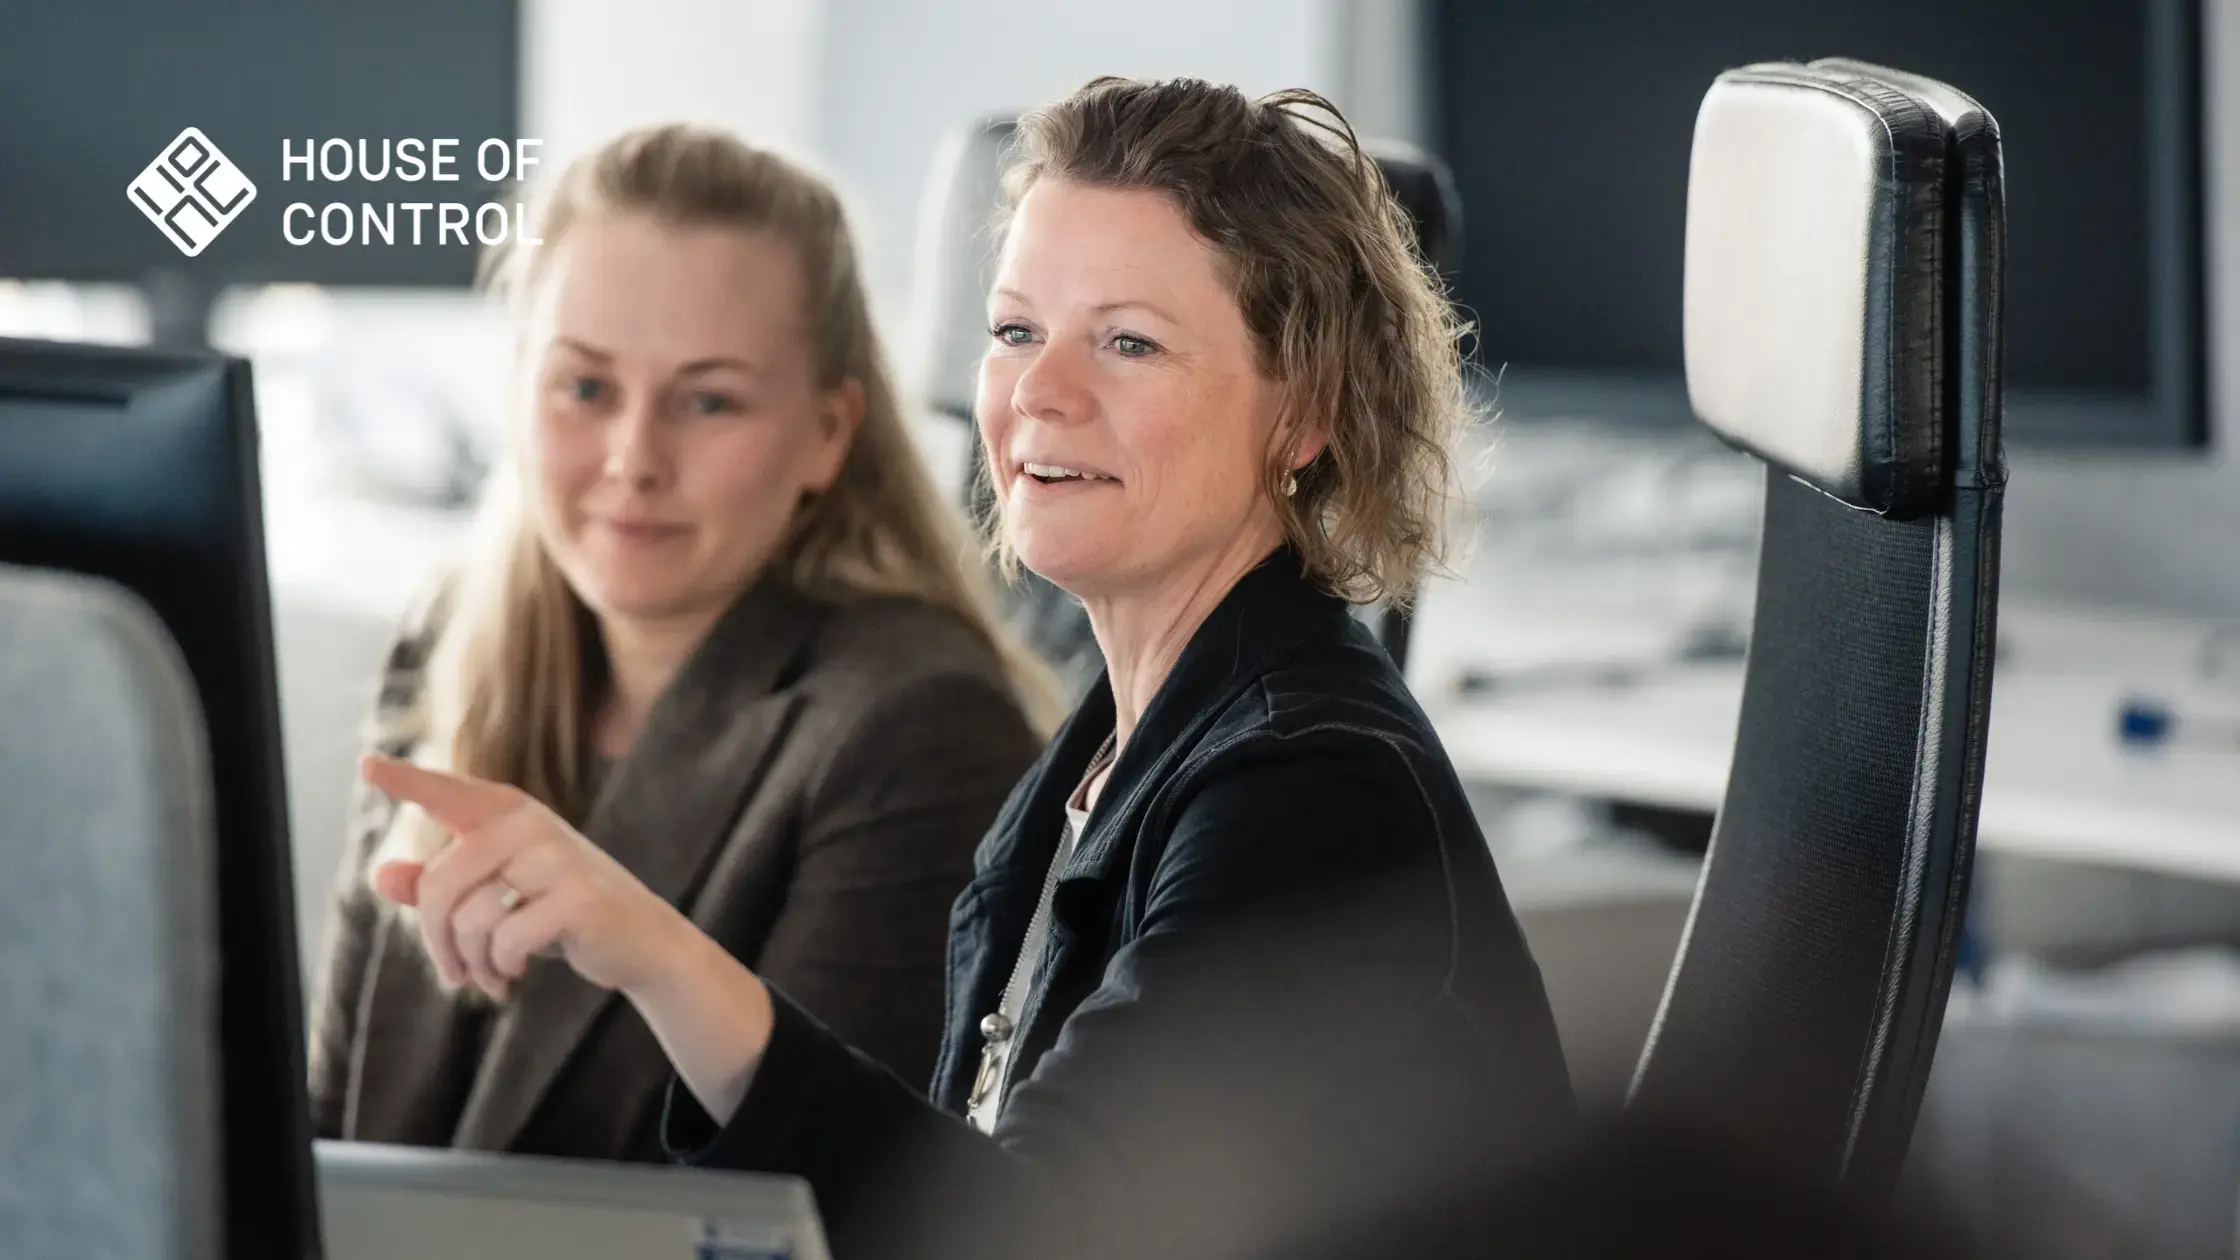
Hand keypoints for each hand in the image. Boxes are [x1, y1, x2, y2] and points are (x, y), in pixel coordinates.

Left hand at [360, 754, 689, 1000]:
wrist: (637, 939)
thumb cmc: (555, 911)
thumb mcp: (493, 895)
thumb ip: (435, 885)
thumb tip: (380, 876)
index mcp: (505, 813)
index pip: (447, 792)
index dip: (405, 779)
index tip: (366, 765)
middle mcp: (529, 824)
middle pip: (440, 885)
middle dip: (437, 941)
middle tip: (453, 973)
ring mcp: (556, 857)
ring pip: (470, 918)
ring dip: (471, 962)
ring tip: (489, 975)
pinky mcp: (577, 898)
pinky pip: (506, 940)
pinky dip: (500, 968)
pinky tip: (512, 973)